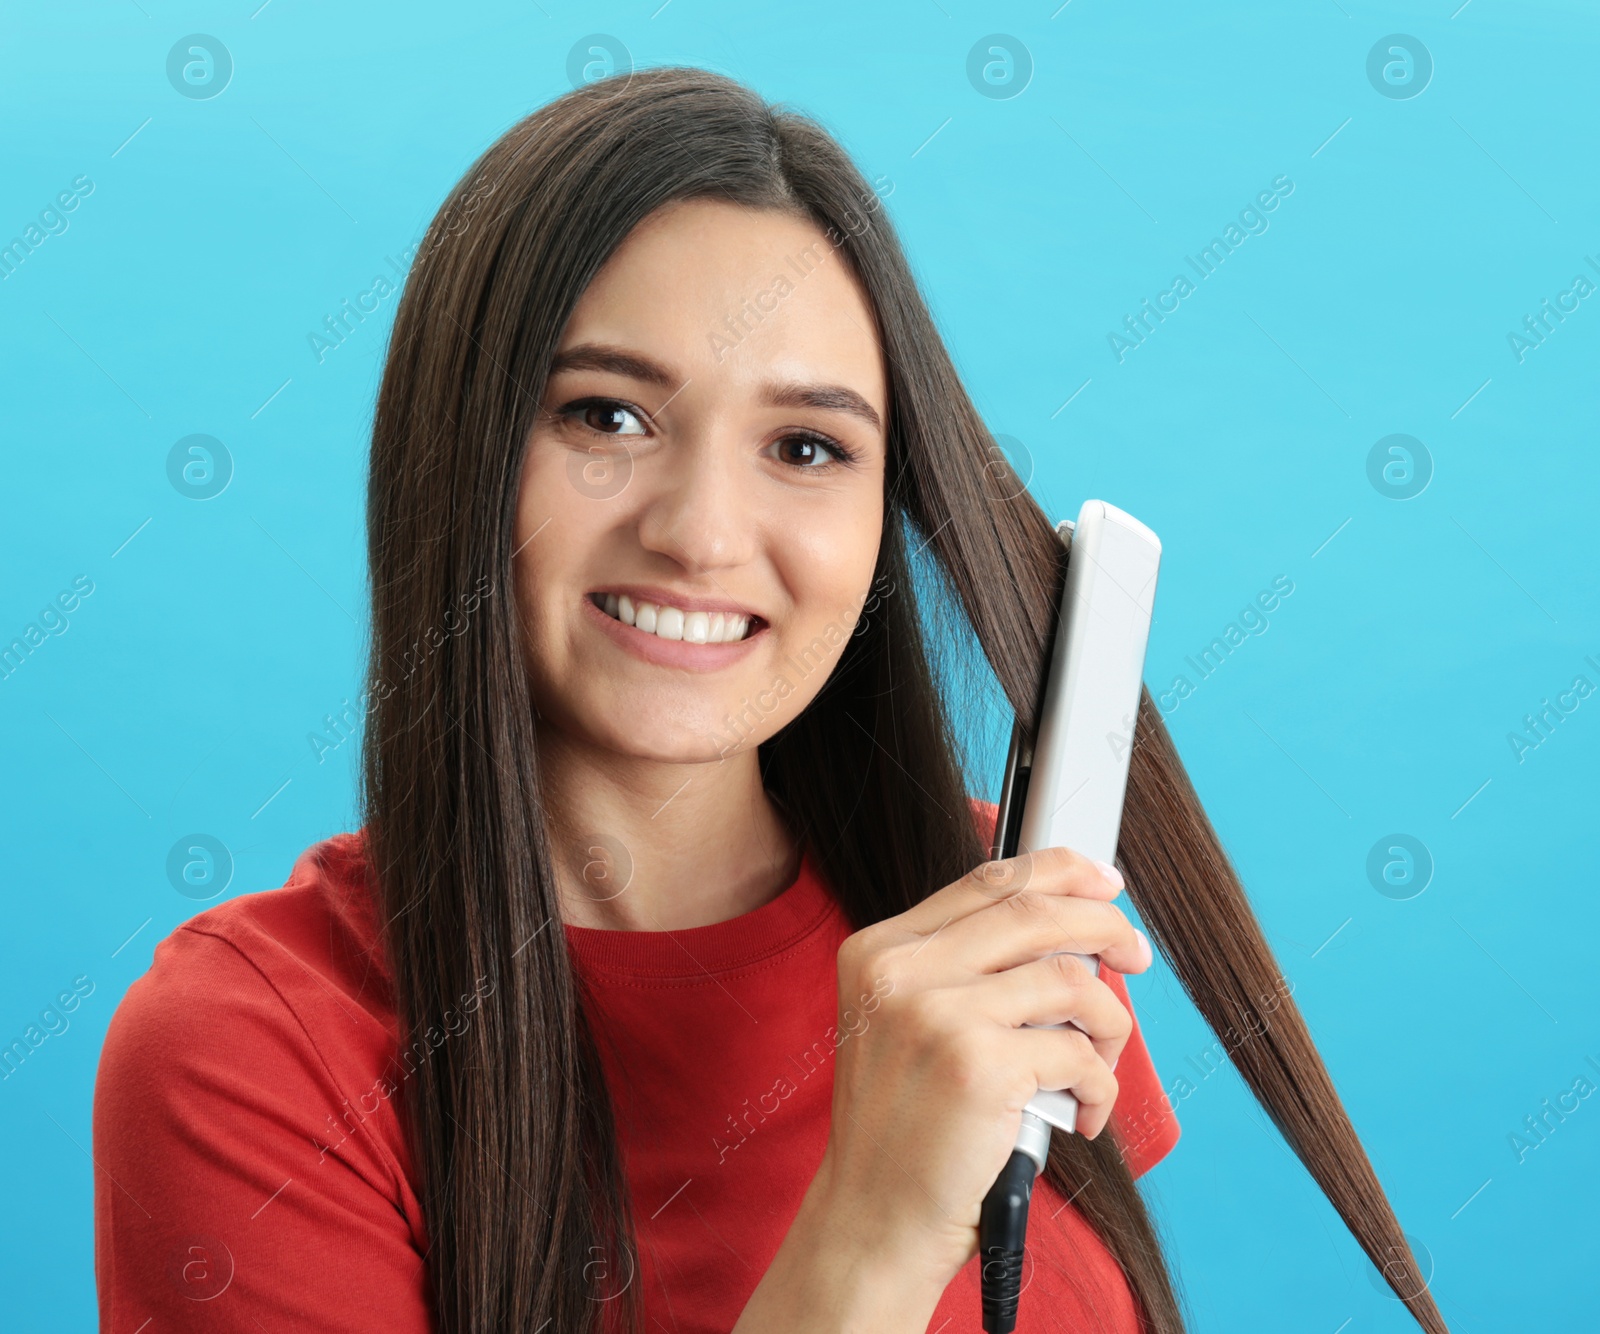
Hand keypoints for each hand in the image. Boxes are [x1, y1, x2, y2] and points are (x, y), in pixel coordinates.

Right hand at [734, 845, 1153, 1332]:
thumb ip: (963, 970)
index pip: (987, 879)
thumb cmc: (902, 1132)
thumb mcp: (904, 1026)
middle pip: (1035, 911)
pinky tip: (1085, 1113)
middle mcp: (900, 971)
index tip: (1103, 882)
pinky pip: (1080, 1053)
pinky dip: (1102, 1085)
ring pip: (1071, 980)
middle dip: (1106, 925)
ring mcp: (936, 1015)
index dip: (1060, 870)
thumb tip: (1071, 932)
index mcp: (879, 950)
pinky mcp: (978, 1067)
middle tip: (1135, 954)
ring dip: (1110, 1022)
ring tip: (1103, 1062)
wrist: (871, 1221)